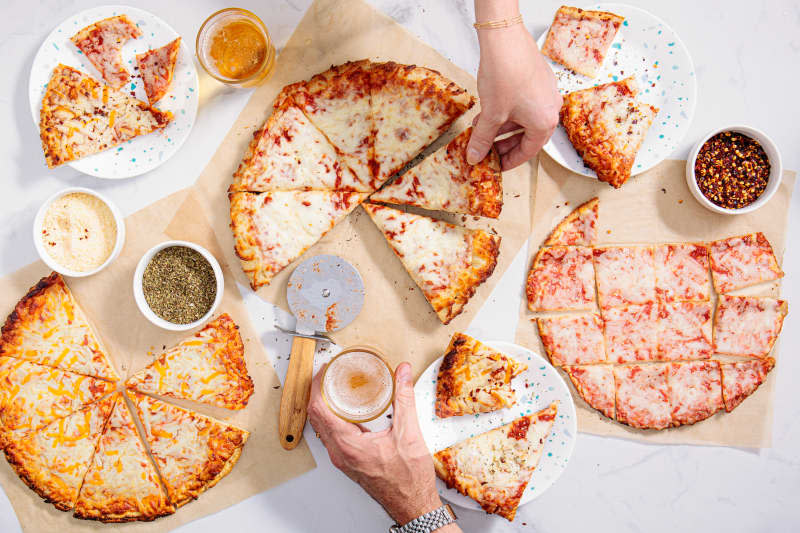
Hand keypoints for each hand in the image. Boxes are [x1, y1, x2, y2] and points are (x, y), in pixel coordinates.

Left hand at [308, 362, 459, 529]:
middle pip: (316, 417)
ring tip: (334, 388)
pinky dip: (333, 419)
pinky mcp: (348, 462)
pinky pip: (332, 436)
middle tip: (328, 374)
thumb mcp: (408, 432)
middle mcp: (340, 453)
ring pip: (322, 427)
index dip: (318, 386)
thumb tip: (403, 373)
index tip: (324, 370)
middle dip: (318, 392)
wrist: (412, 504)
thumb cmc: (408, 479)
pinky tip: (346, 412)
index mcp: (348, 444)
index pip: (319, 409)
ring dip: (324, 406)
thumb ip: (404, 398)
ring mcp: (342, 459)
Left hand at [467, 23, 561, 169]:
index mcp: (545, 122)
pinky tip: (490, 110)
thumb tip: (475, 156)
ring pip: (524, 119)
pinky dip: (508, 111)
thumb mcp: (491, 114)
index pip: (528, 152)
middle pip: (527, 136)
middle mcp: (551, 108)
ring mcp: (546, 92)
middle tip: (488, 150)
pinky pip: (525, 104)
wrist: (505, 39)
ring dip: (503, 126)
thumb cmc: (504, 75)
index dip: (509, 161)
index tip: (497, 165)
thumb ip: (482, 139)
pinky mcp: (539, 79)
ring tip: (482, 129)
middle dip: (505, 144)